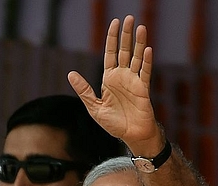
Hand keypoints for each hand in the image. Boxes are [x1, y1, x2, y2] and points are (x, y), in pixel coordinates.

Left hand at [68, 15, 160, 154]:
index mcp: (109, 79)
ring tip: (141, 27)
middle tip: (129, 18)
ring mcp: (134, 81)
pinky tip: (147, 50)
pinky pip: (145, 72)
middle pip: (125, 51)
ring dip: (139, 43)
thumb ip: (84, 90)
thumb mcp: (94, 107)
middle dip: (126, 35)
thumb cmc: (113, 123)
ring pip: (137, 57)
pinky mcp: (143, 89)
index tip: (114, 23)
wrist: (130, 135)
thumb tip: (70, 73)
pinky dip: (146, 61)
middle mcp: (122, 76)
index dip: (112, 39)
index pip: (110, 54)